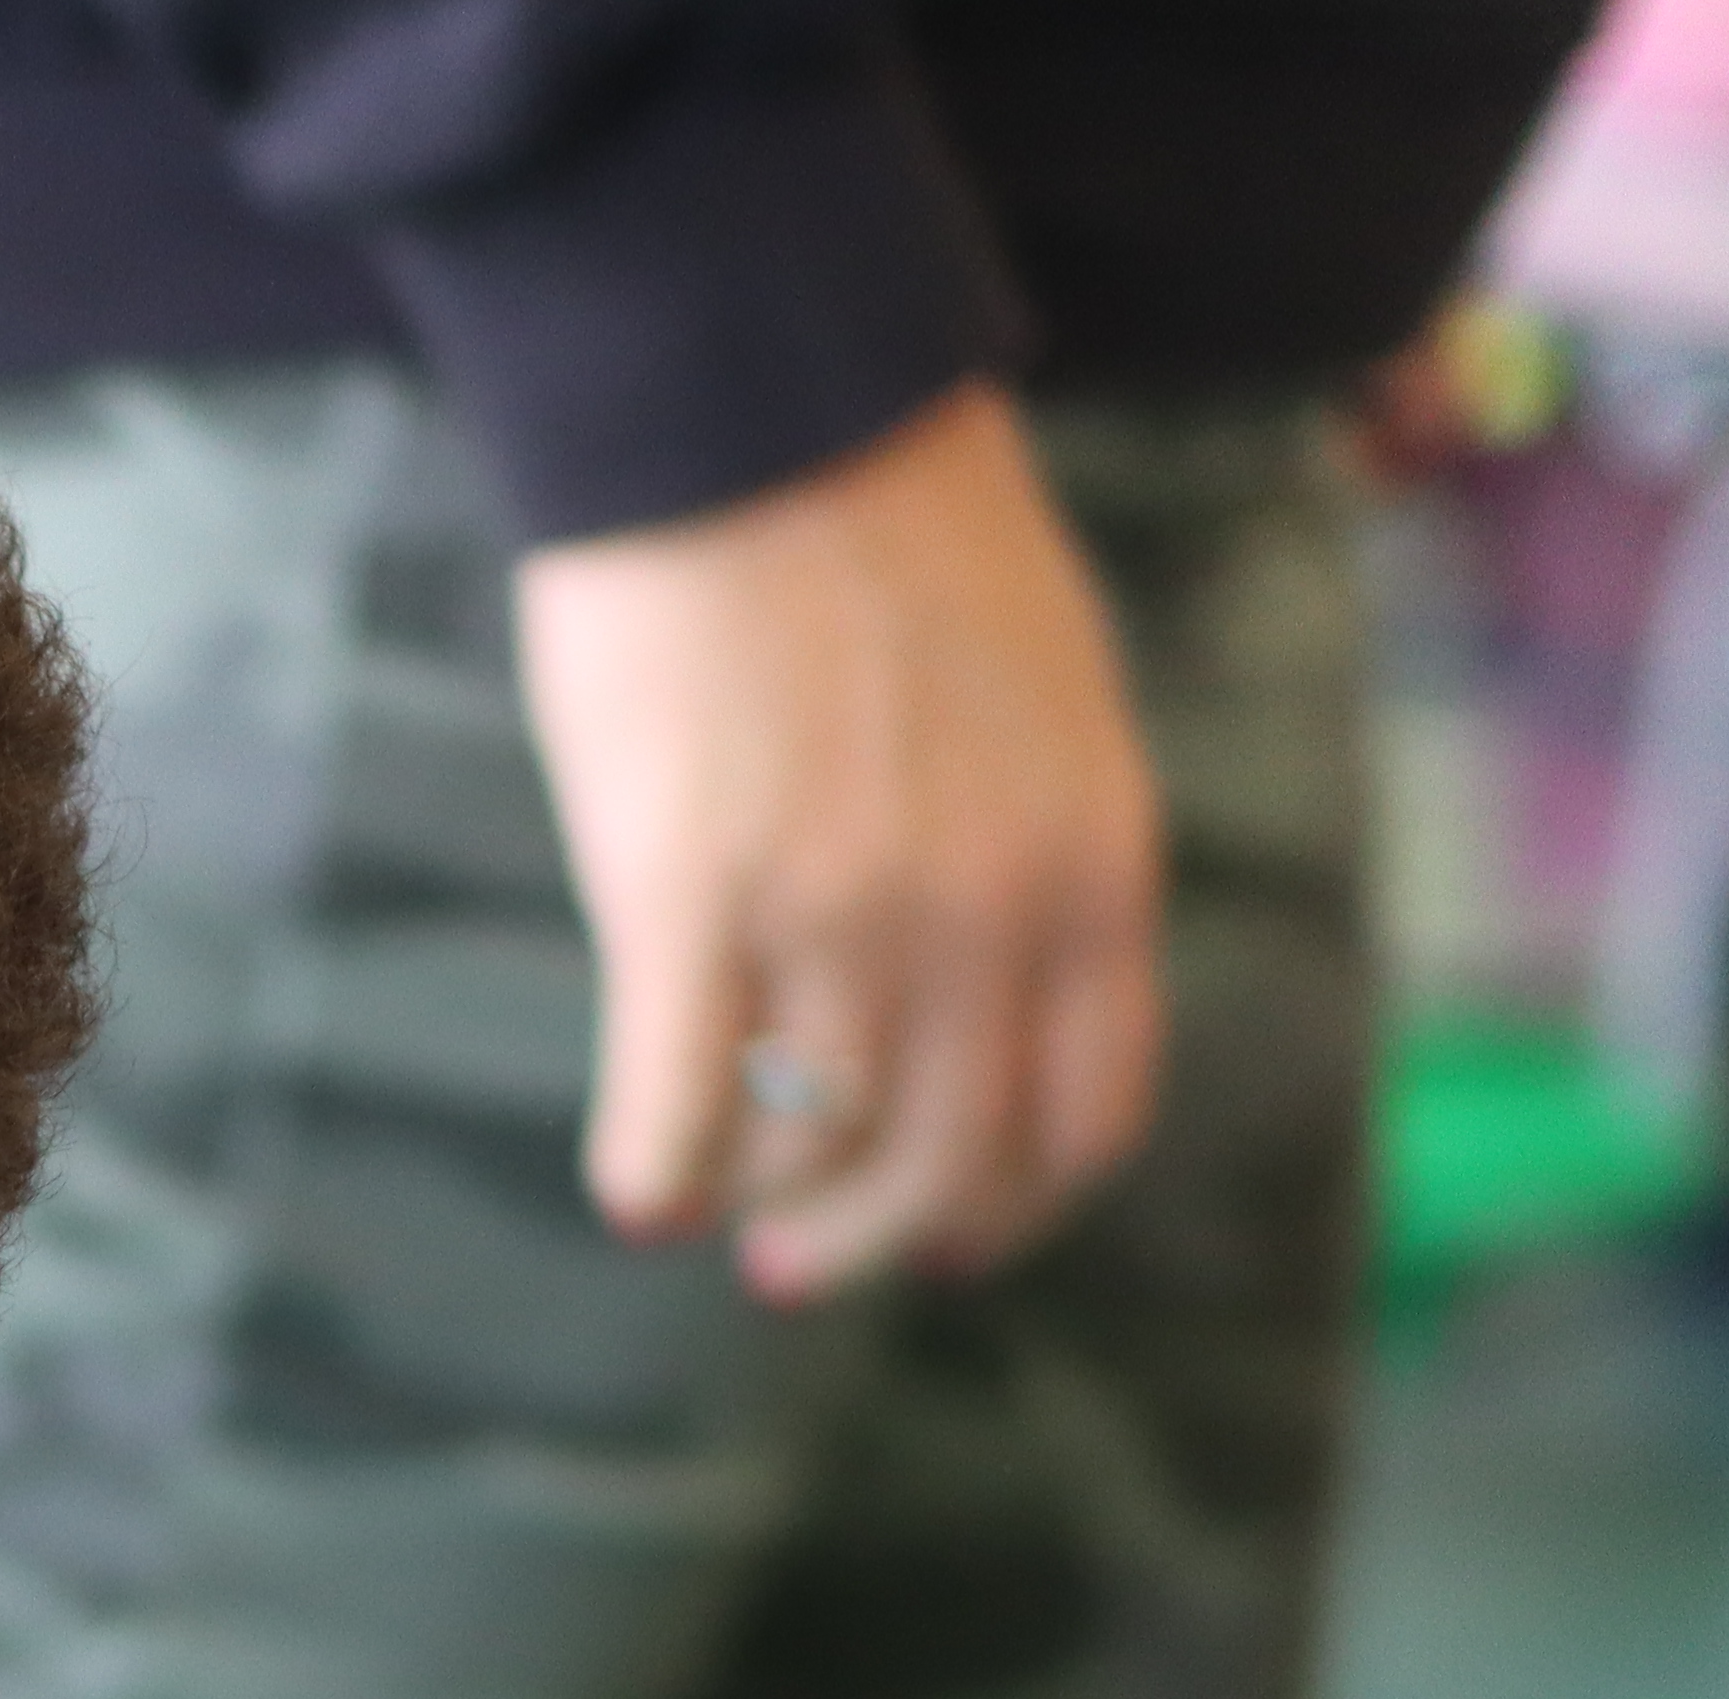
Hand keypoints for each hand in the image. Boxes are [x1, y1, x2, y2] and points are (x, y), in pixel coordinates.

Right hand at [513, 381, 1163, 1303]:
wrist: (755, 404)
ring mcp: (841, 912)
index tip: (949, 1235)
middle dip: (870, 1239)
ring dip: (758, 1209)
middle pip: (945, 1163)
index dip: (1011, 1205)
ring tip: (711, 1204)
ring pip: (812, 1153)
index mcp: (1092, 859)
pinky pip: (679, 1113)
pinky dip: (656, 1179)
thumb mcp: (1044, 697)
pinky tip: (636, 1188)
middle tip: (796, 1265)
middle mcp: (987, 909)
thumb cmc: (882, 529)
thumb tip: (975, 987)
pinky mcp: (692, 899)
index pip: (1085, 1114)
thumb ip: (1036, 846)